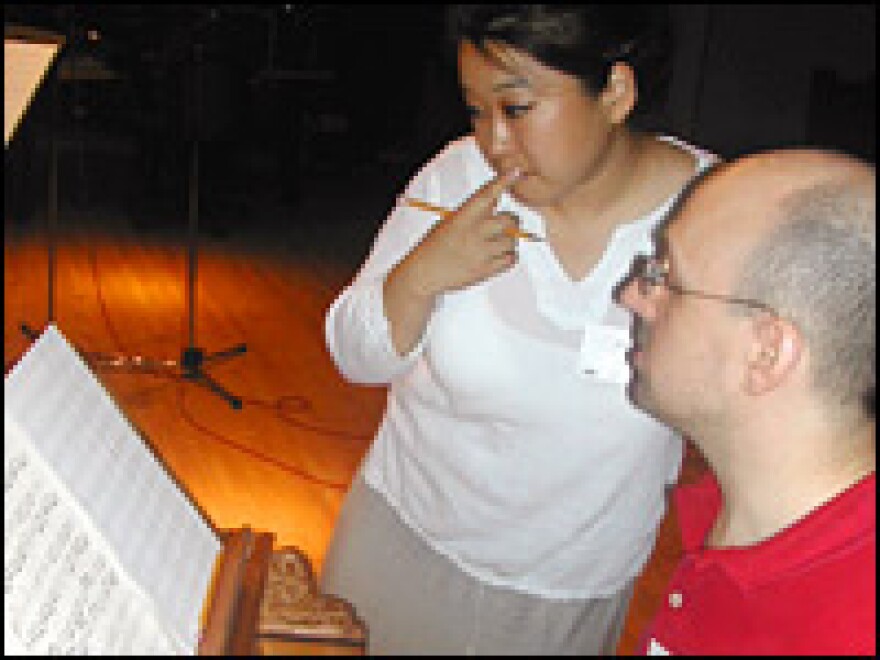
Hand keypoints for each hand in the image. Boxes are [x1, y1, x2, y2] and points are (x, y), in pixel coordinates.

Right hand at [401, 169, 524, 297]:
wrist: (423, 274)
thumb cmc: (434, 245)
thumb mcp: (448, 223)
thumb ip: (471, 214)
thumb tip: (496, 207)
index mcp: (462, 218)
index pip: (487, 195)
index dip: (503, 182)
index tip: (517, 172)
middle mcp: (474, 233)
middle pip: (509, 220)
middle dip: (509, 220)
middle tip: (500, 225)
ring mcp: (482, 253)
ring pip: (513, 240)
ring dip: (508, 240)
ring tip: (493, 244)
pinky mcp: (487, 270)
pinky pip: (511, 258)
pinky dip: (508, 255)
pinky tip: (495, 255)